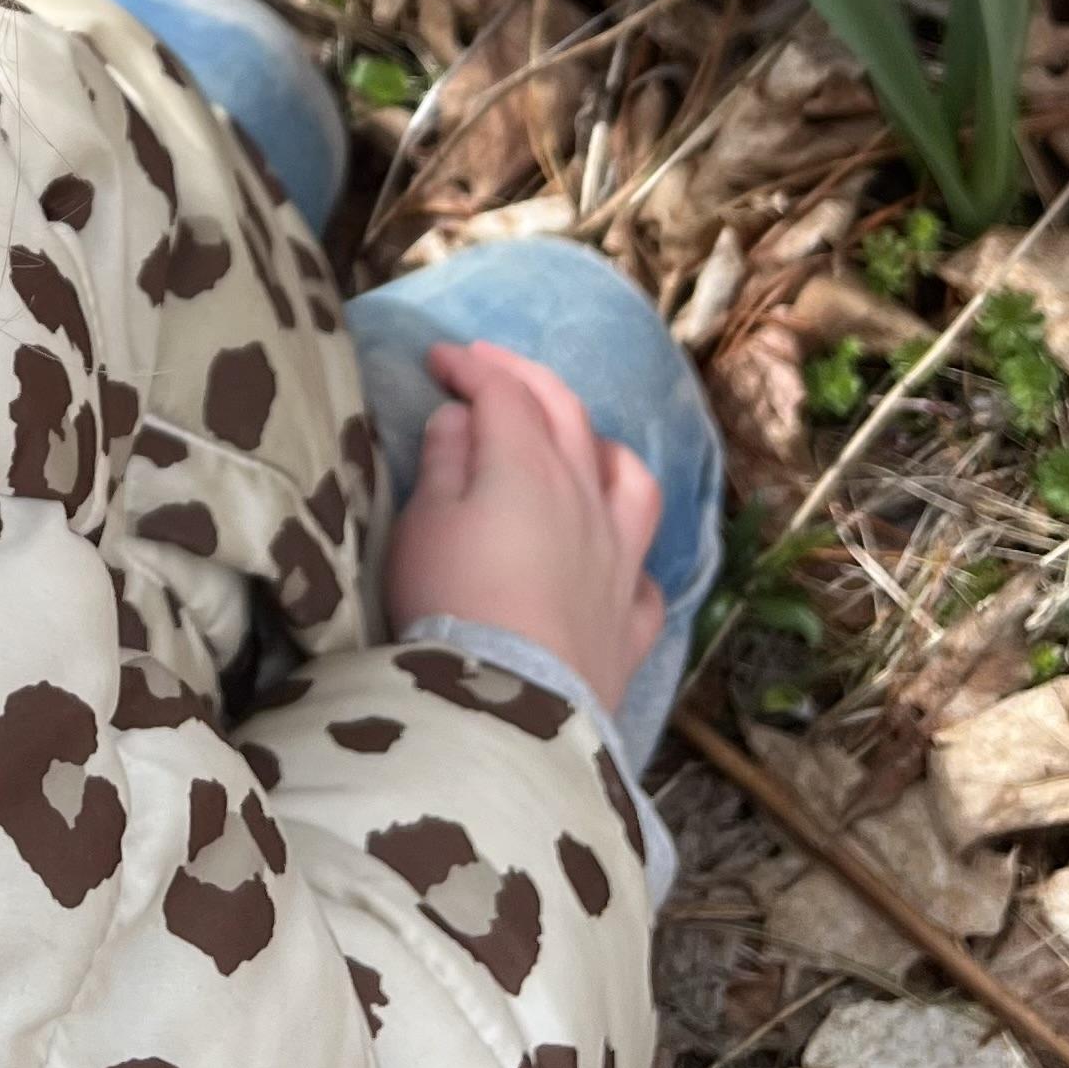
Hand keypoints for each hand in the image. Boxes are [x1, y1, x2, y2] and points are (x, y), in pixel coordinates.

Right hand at [385, 341, 665, 708]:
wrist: (510, 709)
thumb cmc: (451, 604)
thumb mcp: (424, 524)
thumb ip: (444, 462)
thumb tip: (463, 418)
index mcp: (529, 466)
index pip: (504, 392)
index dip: (470, 366)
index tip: (437, 358)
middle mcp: (587, 500)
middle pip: (568, 416)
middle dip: (527, 379)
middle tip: (490, 367)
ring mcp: (620, 561)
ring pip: (630, 480)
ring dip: (601, 449)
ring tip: (577, 447)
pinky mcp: (633, 624)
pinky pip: (644, 574)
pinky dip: (628, 555)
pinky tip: (612, 561)